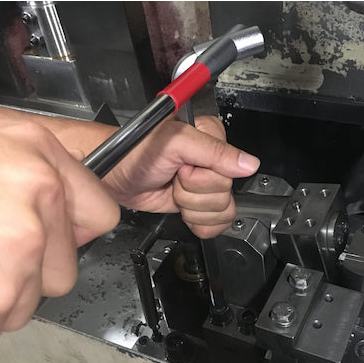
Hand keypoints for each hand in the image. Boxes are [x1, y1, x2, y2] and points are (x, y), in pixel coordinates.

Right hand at [0, 100, 119, 355]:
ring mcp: (6, 268)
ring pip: (21, 305)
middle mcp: (31, 220)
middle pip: (60, 272)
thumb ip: (47, 174)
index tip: (50, 231)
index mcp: (39, 172)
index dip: (70, 227)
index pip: (100, 217)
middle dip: (25, 267)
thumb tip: (78, 215)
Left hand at [104, 115, 260, 237]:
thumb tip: (248, 164)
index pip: (231, 169)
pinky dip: (198, 223)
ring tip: (173, 190)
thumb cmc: (134, 153)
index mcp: (212, 138)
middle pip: (225, 192)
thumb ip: (213, 152)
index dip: (203, 175)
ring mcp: (206, 186)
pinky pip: (218, 224)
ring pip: (222, 210)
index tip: (182, 168)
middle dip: (192, 192)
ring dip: (191, 207)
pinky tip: (183, 210)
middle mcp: (212, 162)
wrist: (115, 177)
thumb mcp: (174, 144)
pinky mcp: (199, 204)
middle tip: (173, 179)